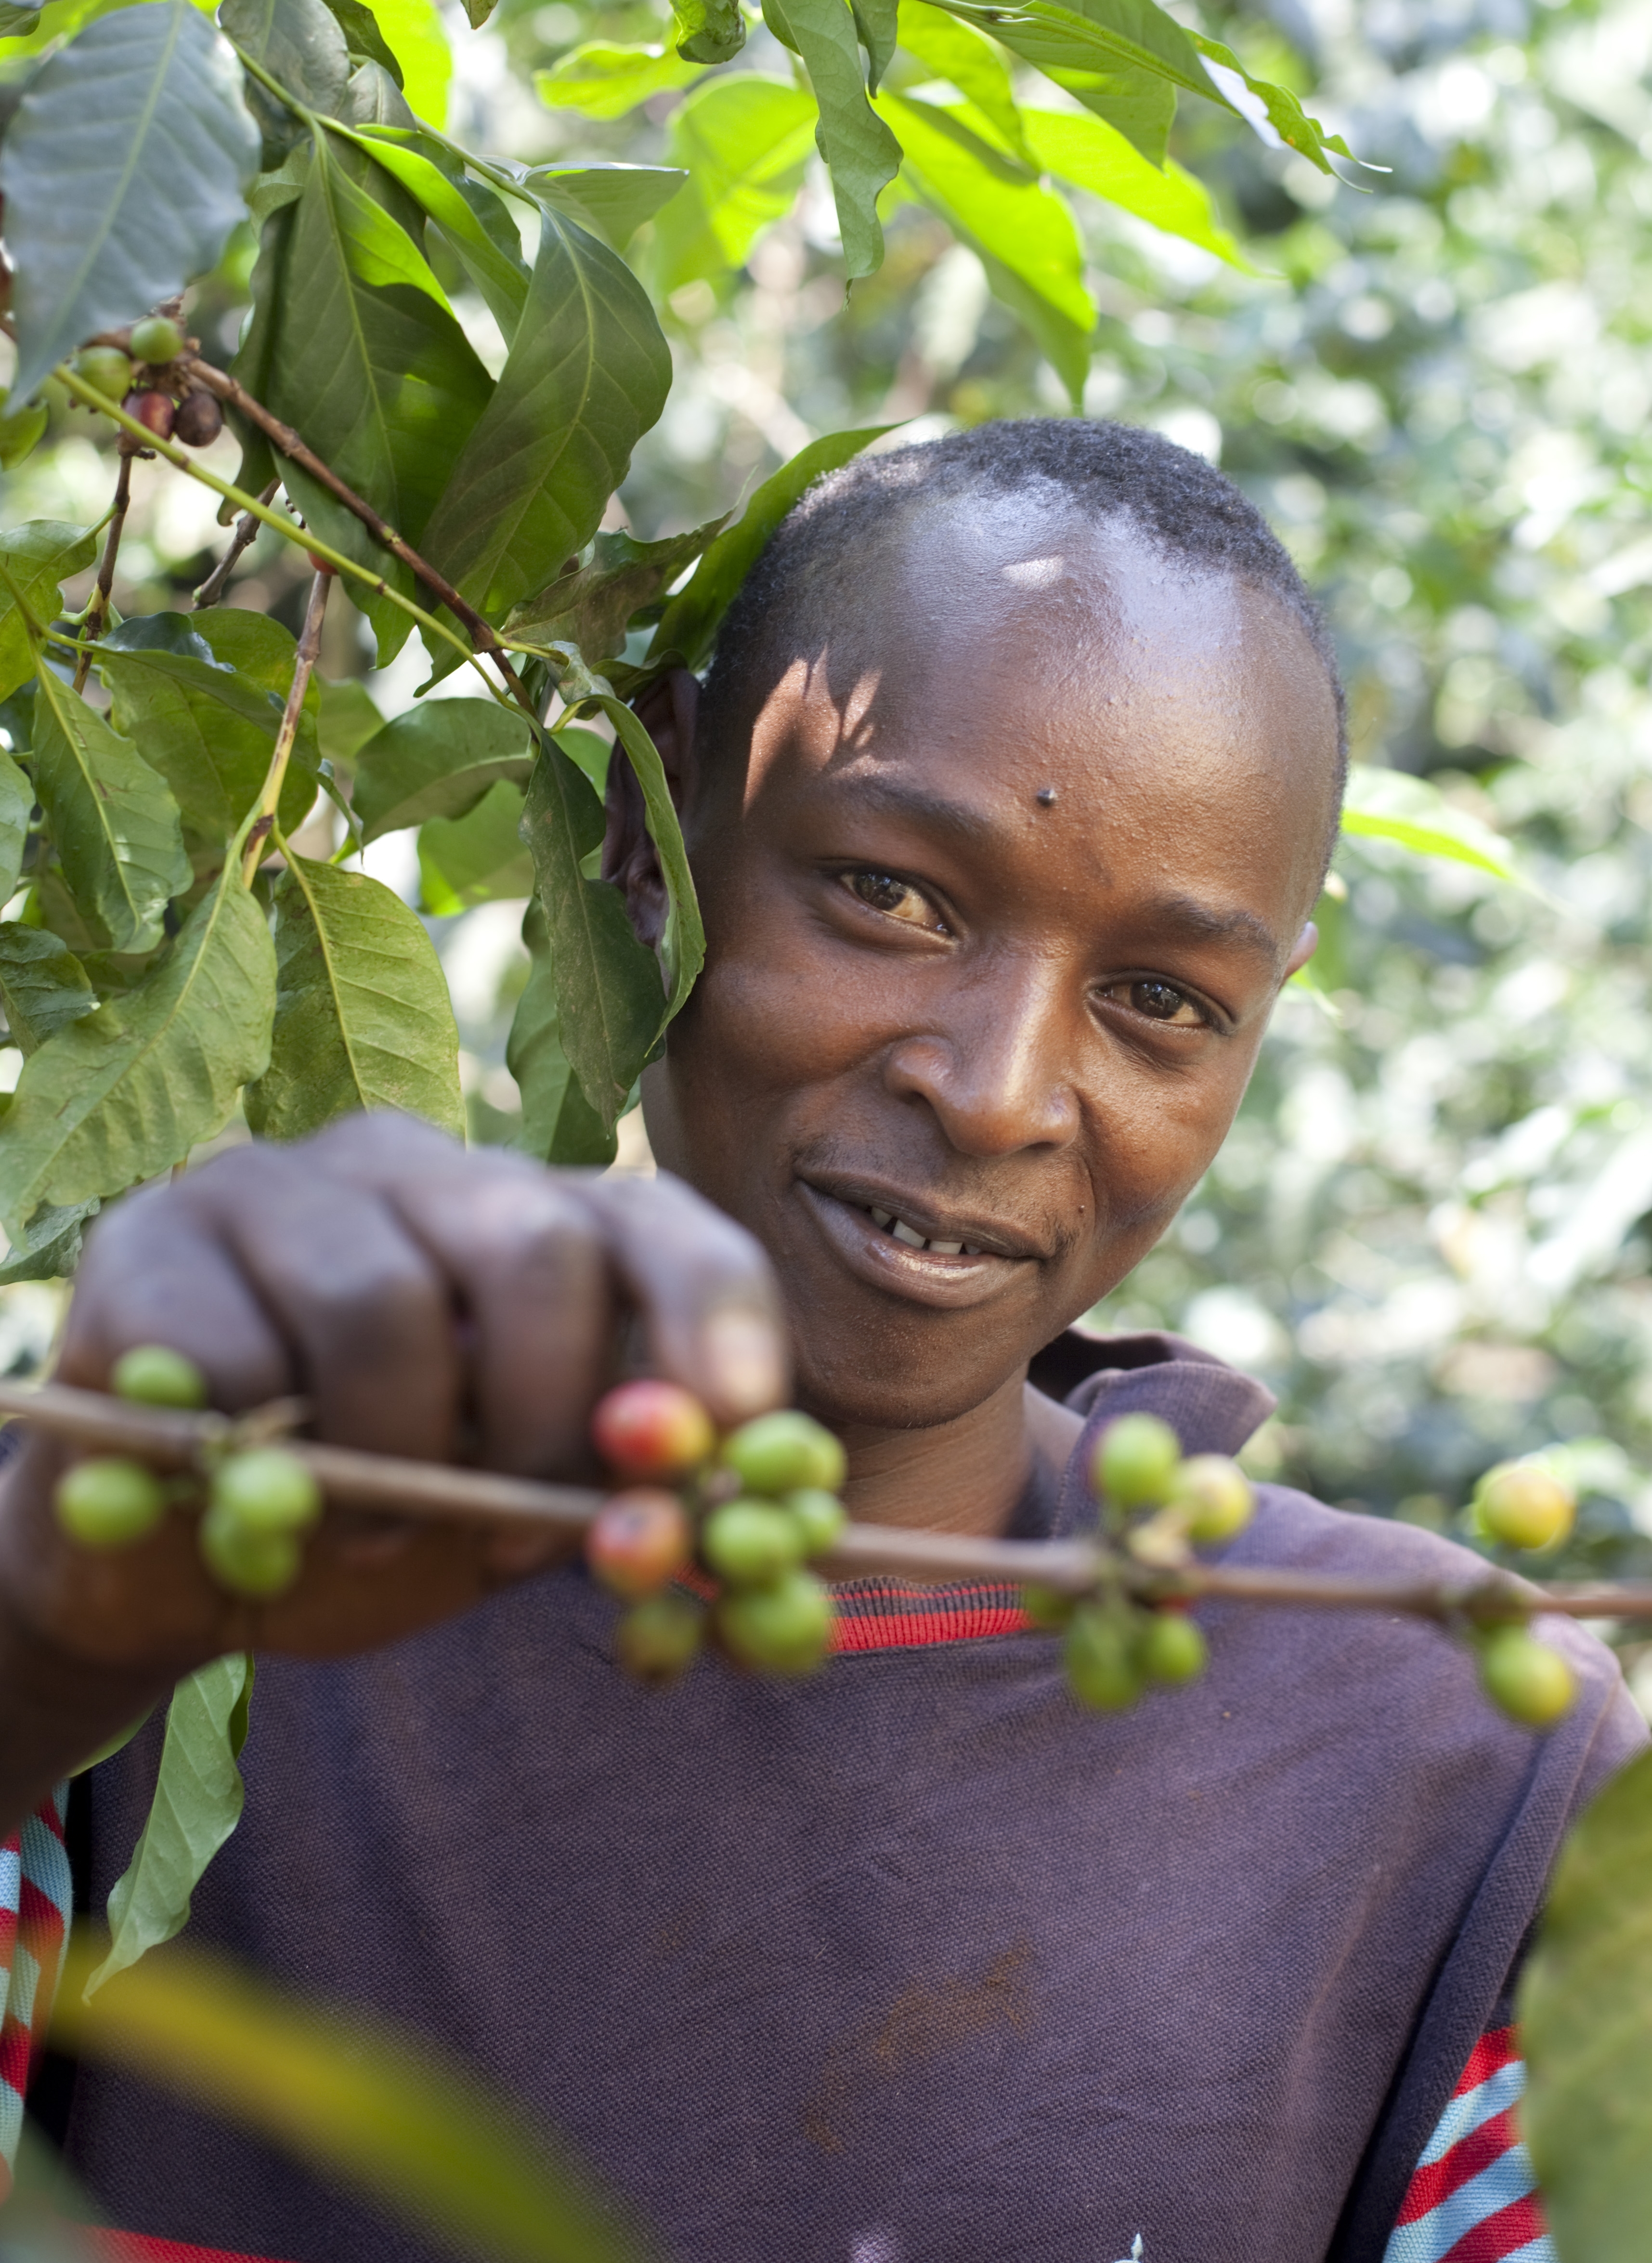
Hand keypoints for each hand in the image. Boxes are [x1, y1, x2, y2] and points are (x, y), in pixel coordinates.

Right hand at [0, 1114, 787, 1690]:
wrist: (174, 1565)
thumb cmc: (376, 1519)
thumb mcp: (513, 1510)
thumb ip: (602, 1496)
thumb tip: (690, 1519)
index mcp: (523, 1212)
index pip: (655, 1219)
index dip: (712, 1315)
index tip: (733, 1425)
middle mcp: (411, 1164)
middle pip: (531, 1243)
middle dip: (544, 1414)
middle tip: (512, 1532)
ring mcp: (270, 1184)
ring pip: (381, 1298)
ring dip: (394, 1452)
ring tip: (375, 1525)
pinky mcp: (144, 1242)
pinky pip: (234, 1352)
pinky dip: (262, 1456)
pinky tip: (256, 1492)